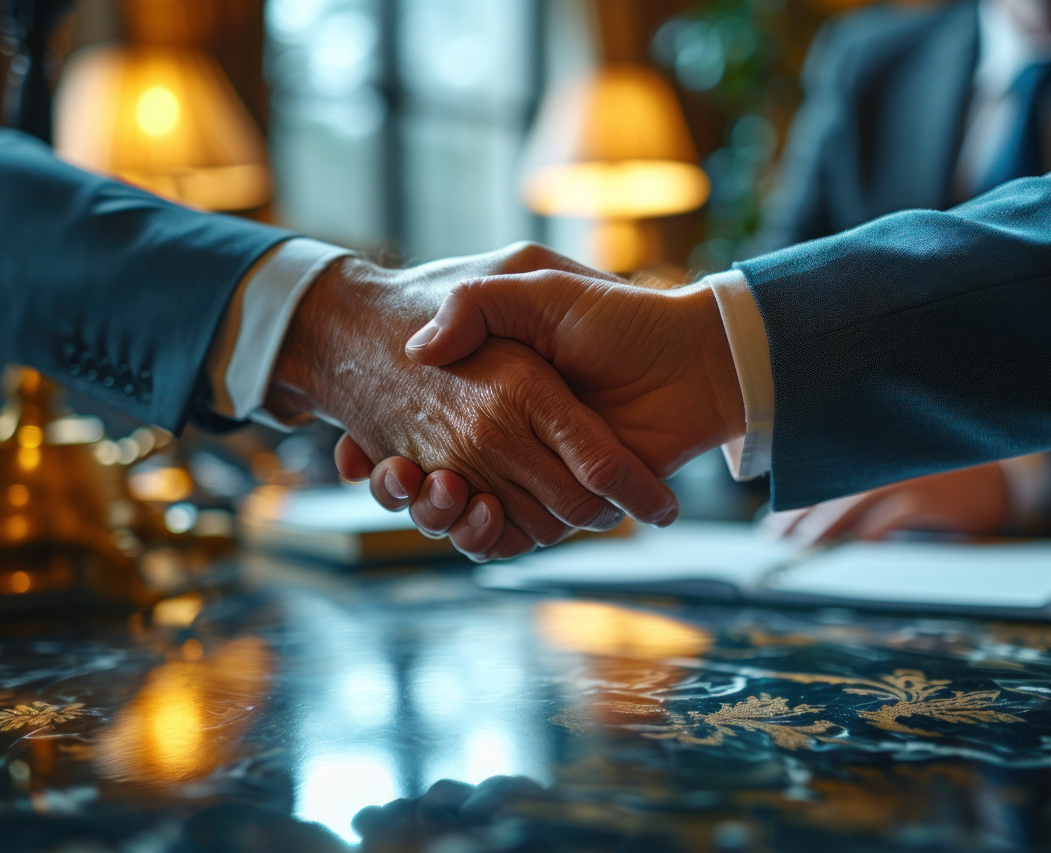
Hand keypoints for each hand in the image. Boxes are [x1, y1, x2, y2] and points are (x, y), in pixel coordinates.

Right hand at [266, 243, 678, 559]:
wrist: (692, 361)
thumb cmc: (617, 320)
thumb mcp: (535, 288)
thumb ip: (478, 305)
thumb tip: (420, 348)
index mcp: (497, 390)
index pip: (423, 426)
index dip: (386, 445)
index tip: (357, 449)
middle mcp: (509, 436)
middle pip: (435, 480)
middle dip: (404, 487)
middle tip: (393, 473)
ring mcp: (537, 472)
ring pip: (465, 514)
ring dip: (438, 513)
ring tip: (434, 489)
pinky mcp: (568, 504)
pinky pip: (513, 537)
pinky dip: (486, 537)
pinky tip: (473, 513)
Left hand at [759, 462, 1010, 544]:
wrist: (1001, 482)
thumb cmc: (941, 479)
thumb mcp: (896, 476)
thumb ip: (858, 488)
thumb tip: (810, 519)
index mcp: (871, 447)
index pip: (820, 469)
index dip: (793, 496)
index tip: (771, 522)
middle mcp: (883, 454)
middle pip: (828, 484)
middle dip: (798, 514)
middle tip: (773, 538)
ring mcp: (905, 470)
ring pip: (850, 498)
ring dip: (823, 526)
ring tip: (801, 547)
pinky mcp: (929, 492)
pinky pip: (890, 515)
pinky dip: (870, 532)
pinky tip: (856, 546)